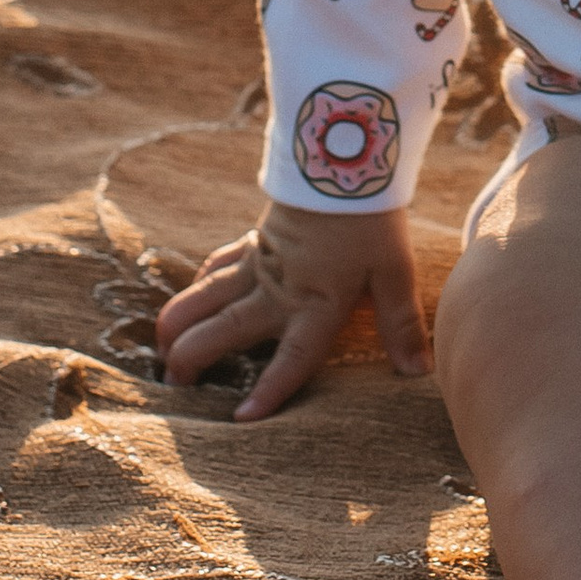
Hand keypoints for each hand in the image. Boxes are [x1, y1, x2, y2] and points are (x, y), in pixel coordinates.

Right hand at [155, 199, 429, 421]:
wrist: (343, 161)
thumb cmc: (372, 220)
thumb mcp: (395, 272)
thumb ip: (401, 324)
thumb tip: (420, 372)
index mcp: (317, 304)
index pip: (293, 357)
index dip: (270, 389)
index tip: (241, 418)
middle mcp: (279, 290)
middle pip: (226, 330)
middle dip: (194, 357)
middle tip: (172, 383)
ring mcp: (258, 264)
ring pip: (206, 298)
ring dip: (180, 323)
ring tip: (160, 350)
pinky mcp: (252, 241)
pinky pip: (215, 268)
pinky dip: (197, 287)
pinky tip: (188, 302)